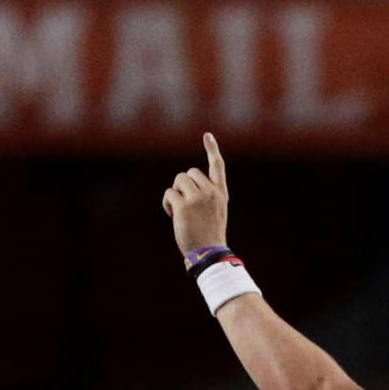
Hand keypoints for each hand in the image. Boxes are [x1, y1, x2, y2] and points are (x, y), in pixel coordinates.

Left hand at [164, 133, 230, 256]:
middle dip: (183, 185)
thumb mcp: (214, 212)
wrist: (209, 253)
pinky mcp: (184, 205)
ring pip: (179, 180)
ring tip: (178, 211)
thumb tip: (182, 186)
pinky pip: (169, 193)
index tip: (207, 135)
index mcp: (221, 193)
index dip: (212, 149)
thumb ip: (205, 196)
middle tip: (185, 204)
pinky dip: (167, 202)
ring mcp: (198, 198)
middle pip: (189, 172)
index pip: (217, 166)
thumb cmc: (209, 235)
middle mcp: (211, 192)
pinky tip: (172, 214)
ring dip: (175, 193)